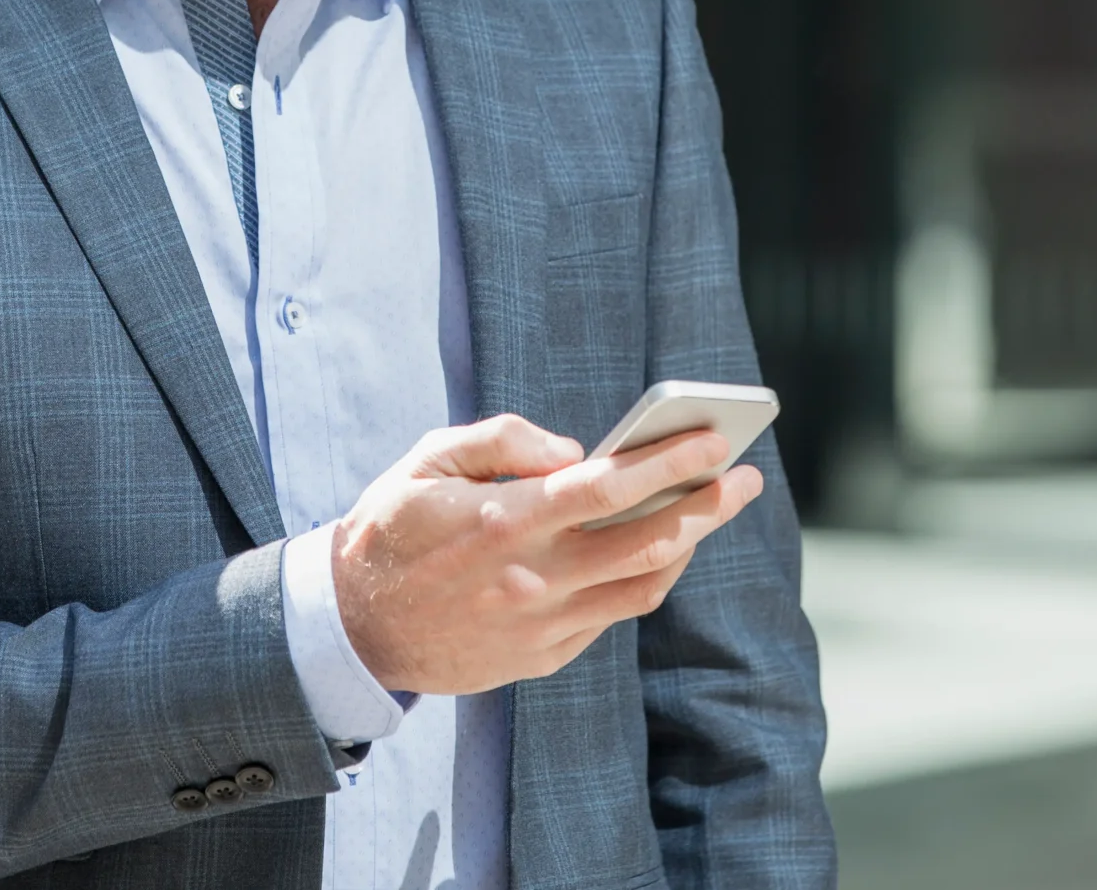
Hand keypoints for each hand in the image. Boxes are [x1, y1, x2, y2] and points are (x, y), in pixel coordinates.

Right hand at [330, 413, 765, 694]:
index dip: (670, 461)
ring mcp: (541, 625)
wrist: (352, 628)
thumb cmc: (392, 529)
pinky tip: (658, 551)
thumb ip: (502, 441)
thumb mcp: (428, 461)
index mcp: (504, 521)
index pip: (608, 486)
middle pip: (647, 541)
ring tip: (711, 511)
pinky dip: (644, 580)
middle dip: (707, 505)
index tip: (716, 439)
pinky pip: (612, 617)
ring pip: (642, 586)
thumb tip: (576, 450)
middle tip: (744, 477)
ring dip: (686, 546)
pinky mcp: (542, 657)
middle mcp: (532, 578)